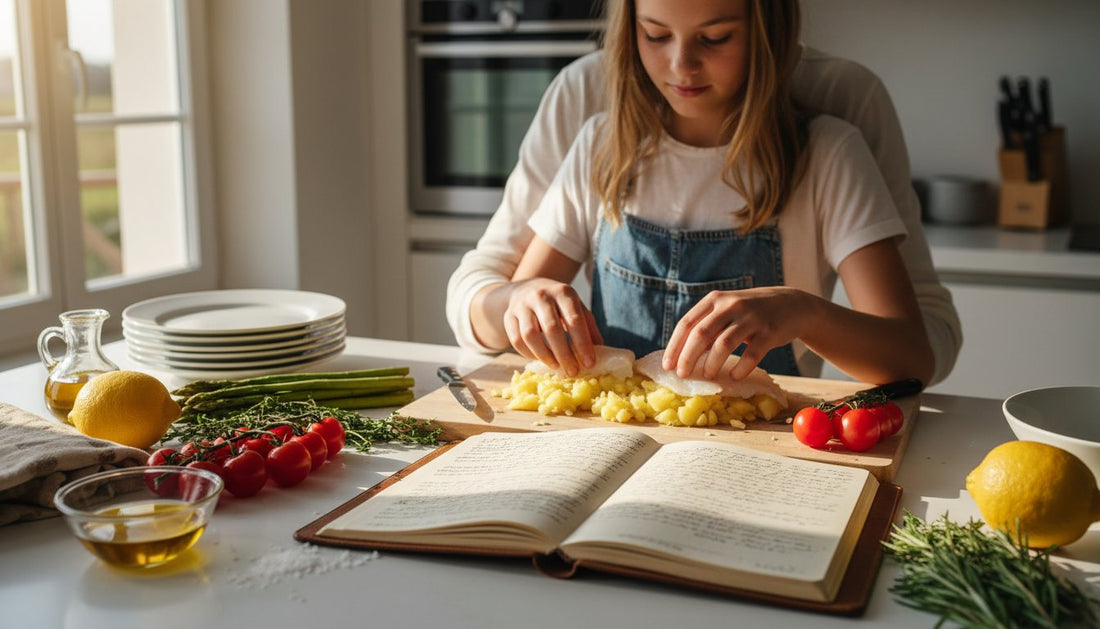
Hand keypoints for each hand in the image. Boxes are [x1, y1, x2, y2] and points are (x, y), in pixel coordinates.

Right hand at [502, 277, 602, 376]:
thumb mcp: (576, 307)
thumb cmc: (558, 304)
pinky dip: (528, 354)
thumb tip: (601, 352)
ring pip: (530, 335)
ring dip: (544, 355)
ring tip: (556, 366)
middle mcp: (541, 295)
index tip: (589, 363)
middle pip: (552, 329)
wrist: (527, 288)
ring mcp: (522, 305)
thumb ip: (588, 326)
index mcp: (563, 292)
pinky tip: (539, 359)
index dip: (583, 344)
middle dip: (564, 354)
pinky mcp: (508, 316)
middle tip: (572, 371)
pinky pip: (516, 339)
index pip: (574, 320)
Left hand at [662, 287, 810, 380]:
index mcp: (715, 300)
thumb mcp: (726, 310)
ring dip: (712, 363)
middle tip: (683, 375)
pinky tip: (734, 377)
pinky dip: (740, 368)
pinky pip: (751, 354)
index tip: (667, 366)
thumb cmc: (750, 313)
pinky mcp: (769, 332)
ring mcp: (751, 318)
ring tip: (708, 376)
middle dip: (688, 358)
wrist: (791, 305)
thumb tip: (681, 355)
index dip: (675, 346)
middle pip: (701, 334)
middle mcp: (731, 305)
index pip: (687, 323)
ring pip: (724, 344)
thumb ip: (707, 325)